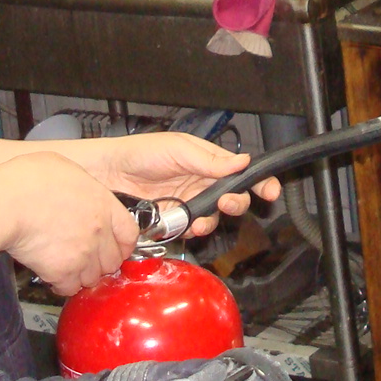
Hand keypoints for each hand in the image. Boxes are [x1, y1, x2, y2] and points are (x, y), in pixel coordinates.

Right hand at [0, 151, 140, 295]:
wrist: (6, 203)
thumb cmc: (27, 180)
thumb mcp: (64, 167)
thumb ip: (81, 185)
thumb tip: (78, 189)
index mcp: (103, 205)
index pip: (129, 234)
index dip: (122, 243)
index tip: (115, 246)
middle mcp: (98, 233)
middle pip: (112, 261)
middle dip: (100, 262)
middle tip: (84, 256)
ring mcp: (83, 255)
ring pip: (92, 278)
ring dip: (81, 274)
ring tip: (65, 263)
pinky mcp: (62, 272)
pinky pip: (69, 288)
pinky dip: (62, 285)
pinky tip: (52, 273)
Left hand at [66, 132, 281, 237]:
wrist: (110, 174)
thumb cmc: (141, 153)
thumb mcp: (178, 149)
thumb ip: (211, 160)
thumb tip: (242, 162)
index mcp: (208, 160)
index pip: (242, 171)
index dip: (260, 182)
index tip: (270, 191)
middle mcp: (203, 182)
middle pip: (234, 197)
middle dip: (236, 202)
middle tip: (228, 202)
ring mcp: (190, 202)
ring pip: (215, 218)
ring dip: (212, 221)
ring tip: (201, 219)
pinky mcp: (176, 220)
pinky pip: (194, 229)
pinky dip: (194, 230)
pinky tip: (187, 225)